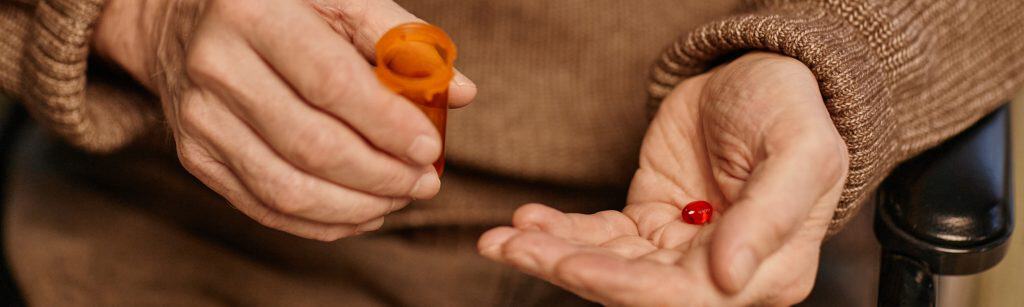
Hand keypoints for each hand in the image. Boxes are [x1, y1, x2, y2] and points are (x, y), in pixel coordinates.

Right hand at [92, 0, 476, 239]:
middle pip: (310, 144)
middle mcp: (216, 66)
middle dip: (380, 175)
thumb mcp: (338, 1)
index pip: (330, 83)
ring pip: (286, 187)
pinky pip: (265, 206)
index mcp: (255, 12)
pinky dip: (322, 221)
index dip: (386, 124)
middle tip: (424, 183)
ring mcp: (200, 118)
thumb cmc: (283, 5)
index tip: (429, 149)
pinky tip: (362, 212)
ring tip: (399, 199)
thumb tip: (460, 93)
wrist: (184, 18)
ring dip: (356, 205)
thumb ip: (401, 41)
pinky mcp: (196, 156)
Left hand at [478, 53, 847, 305]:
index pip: (688, 296)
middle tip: (516, 247)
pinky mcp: (648, 224)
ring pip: (608, 264)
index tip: (573, 266)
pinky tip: (527, 219)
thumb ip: (770, 215)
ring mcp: (679, 249)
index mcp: (769, 270)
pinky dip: (560, 229)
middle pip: (636, 286)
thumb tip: (730, 276)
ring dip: (552, 252)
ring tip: (503, 238)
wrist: (760, 74)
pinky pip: (599, 236)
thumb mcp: (801, 151)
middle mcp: (719, 271)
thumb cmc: (791, 108)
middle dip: (571, 268)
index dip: (625, 286)